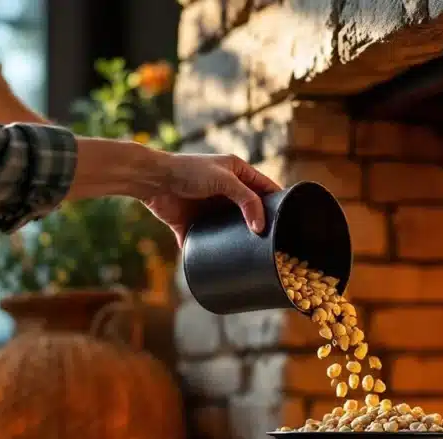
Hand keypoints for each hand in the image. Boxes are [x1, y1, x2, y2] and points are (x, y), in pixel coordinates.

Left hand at [143, 153, 281, 245]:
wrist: (152, 180)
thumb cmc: (188, 171)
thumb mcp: (224, 180)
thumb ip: (247, 201)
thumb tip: (261, 227)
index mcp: (237, 174)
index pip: (266, 189)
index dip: (279, 202)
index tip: (291, 219)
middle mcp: (226, 192)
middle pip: (250, 212)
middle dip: (261, 225)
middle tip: (274, 242)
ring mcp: (210, 209)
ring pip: (231, 229)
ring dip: (239, 241)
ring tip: (254, 255)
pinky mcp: (194, 225)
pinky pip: (207, 241)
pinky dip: (213, 251)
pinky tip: (224, 263)